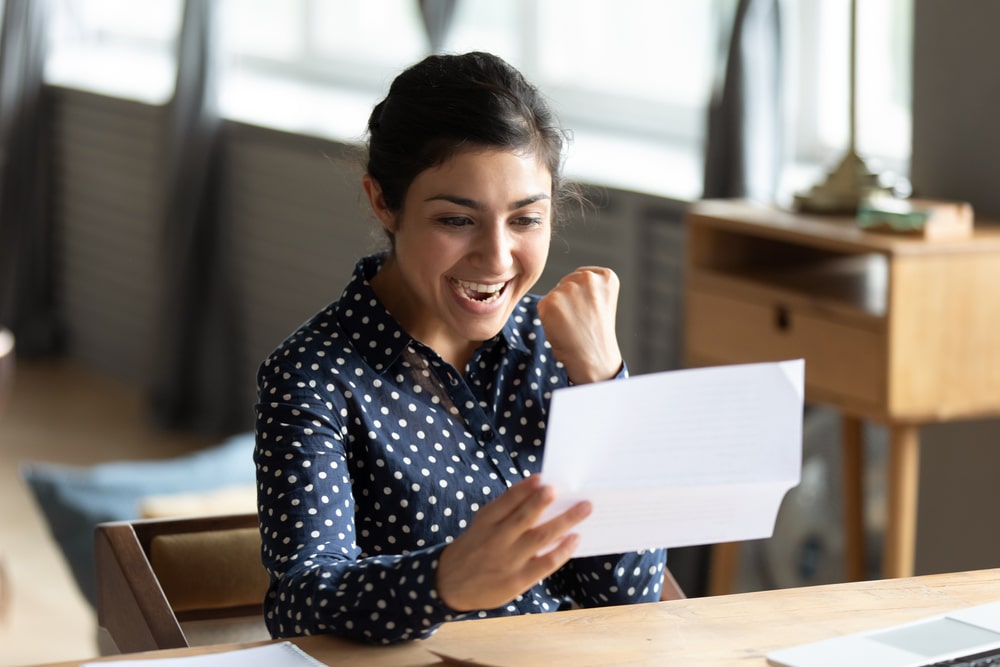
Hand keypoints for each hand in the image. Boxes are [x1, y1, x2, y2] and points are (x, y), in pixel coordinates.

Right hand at [436, 476, 591, 610]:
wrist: (451, 584)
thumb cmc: (474, 547)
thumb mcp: (481, 524)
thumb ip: (505, 509)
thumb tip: (537, 489)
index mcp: (486, 522)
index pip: (506, 501)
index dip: (524, 489)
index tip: (542, 478)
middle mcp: (497, 540)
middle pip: (525, 517)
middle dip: (544, 501)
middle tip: (561, 489)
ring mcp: (508, 561)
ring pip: (541, 538)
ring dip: (564, 521)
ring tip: (584, 509)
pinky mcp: (518, 581)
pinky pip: (545, 563)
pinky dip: (562, 550)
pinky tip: (575, 538)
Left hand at [537, 266, 622, 383]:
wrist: (593, 358)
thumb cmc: (597, 333)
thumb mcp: (602, 301)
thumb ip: (587, 286)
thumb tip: (561, 283)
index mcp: (607, 276)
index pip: (582, 275)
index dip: (582, 296)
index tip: (591, 311)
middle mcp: (588, 278)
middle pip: (567, 282)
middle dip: (569, 299)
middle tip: (580, 320)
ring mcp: (569, 289)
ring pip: (555, 293)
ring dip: (558, 308)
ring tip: (572, 324)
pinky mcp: (551, 301)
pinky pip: (543, 304)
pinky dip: (547, 317)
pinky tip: (562, 328)